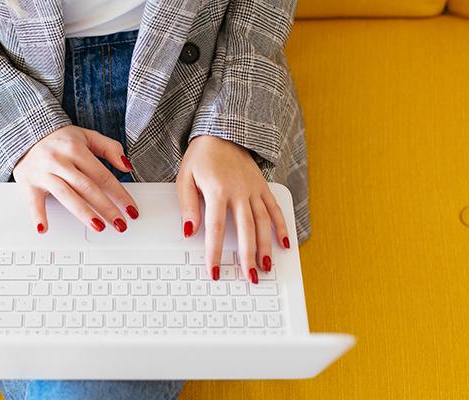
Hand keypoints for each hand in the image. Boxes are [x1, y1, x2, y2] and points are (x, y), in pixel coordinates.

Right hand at [13, 125, 138, 233]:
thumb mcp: (87, 136)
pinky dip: (37, 215)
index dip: (119, 194)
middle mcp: (60, 161)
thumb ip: (110, 148)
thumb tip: (127, 167)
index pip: (103, 175)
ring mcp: (44, 173)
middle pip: (87, 187)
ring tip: (98, 227)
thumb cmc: (60, 139)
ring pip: (66, 195)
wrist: (26, 133)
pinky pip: (33, 201)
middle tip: (120, 224)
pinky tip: (44, 229)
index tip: (130, 209)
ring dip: (83, 213)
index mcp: (76, 149)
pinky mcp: (28, 183)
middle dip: (106, 207)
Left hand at [177, 136, 290, 283]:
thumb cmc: (201, 156)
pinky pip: (275, 209)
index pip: (215, 228)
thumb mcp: (185, 177)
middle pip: (245, 230)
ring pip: (263, 223)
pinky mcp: (263, 187)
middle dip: (247, 257)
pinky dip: (281, 227)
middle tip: (249, 277)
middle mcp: (239, 191)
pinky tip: (283, 244)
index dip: (215, 252)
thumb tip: (189, 231)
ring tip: (266, 267)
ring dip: (266, 247)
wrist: (222, 132)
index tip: (214, 271)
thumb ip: (187, 205)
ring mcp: (253, 189)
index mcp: (217, 190)